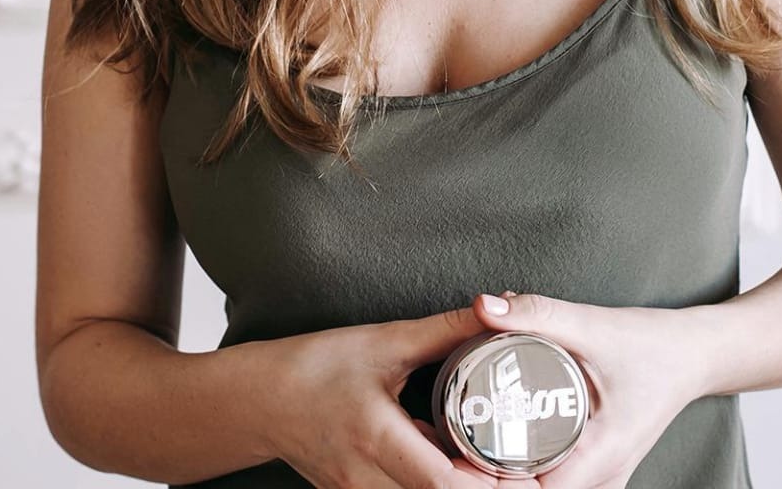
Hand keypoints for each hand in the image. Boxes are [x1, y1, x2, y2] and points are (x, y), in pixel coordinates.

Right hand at [263, 304, 504, 488]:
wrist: (259, 400)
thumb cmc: (315, 366)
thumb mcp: (383, 341)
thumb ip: (442, 330)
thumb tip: (490, 310)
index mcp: (376, 438)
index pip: (443, 485)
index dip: (490, 484)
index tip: (522, 464)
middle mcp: (368, 480)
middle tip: (521, 465)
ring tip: (493, 464)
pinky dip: (436, 487)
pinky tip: (455, 465)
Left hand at [469, 290, 707, 488]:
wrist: (693, 354)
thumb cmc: (653, 344)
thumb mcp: (593, 324)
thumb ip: (537, 314)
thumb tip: (485, 306)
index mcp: (603, 455)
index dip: (492, 482)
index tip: (456, 456)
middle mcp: (604, 478)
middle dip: (489, 479)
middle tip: (449, 443)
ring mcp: (603, 479)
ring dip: (505, 476)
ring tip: (464, 443)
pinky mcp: (598, 468)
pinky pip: (555, 481)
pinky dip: (523, 470)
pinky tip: (494, 442)